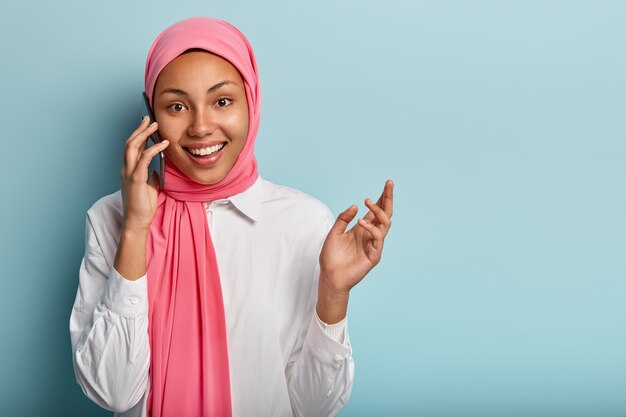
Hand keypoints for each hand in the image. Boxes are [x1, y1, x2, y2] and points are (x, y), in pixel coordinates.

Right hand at [120, 116, 168, 232]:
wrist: (137, 221)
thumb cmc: (143, 205)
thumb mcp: (150, 186)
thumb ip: (151, 175)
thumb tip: (158, 168)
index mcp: (129, 170)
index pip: (132, 147)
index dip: (138, 134)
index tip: (146, 125)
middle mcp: (126, 169)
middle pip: (130, 142)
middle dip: (139, 129)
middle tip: (149, 118)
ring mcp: (129, 173)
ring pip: (132, 147)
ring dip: (144, 134)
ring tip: (155, 125)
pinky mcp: (135, 179)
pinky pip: (143, 159)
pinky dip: (153, 149)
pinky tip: (163, 144)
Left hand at [319, 180, 393, 294]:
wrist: (330, 276)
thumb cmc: (331, 256)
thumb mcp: (334, 233)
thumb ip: (344, 219)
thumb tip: (356, 206)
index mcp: (363, 228)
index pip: (376, 210)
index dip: (382, 197)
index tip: (387, 183)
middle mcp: (371, 234)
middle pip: (385, 214)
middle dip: (388, 198)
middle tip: (389, 184)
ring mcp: (374, 244)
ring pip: (385, 224)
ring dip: (378, 211)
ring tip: (368, 202)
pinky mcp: (374, 255)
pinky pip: (378, 238)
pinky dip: (371, 228)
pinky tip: (361, 223)